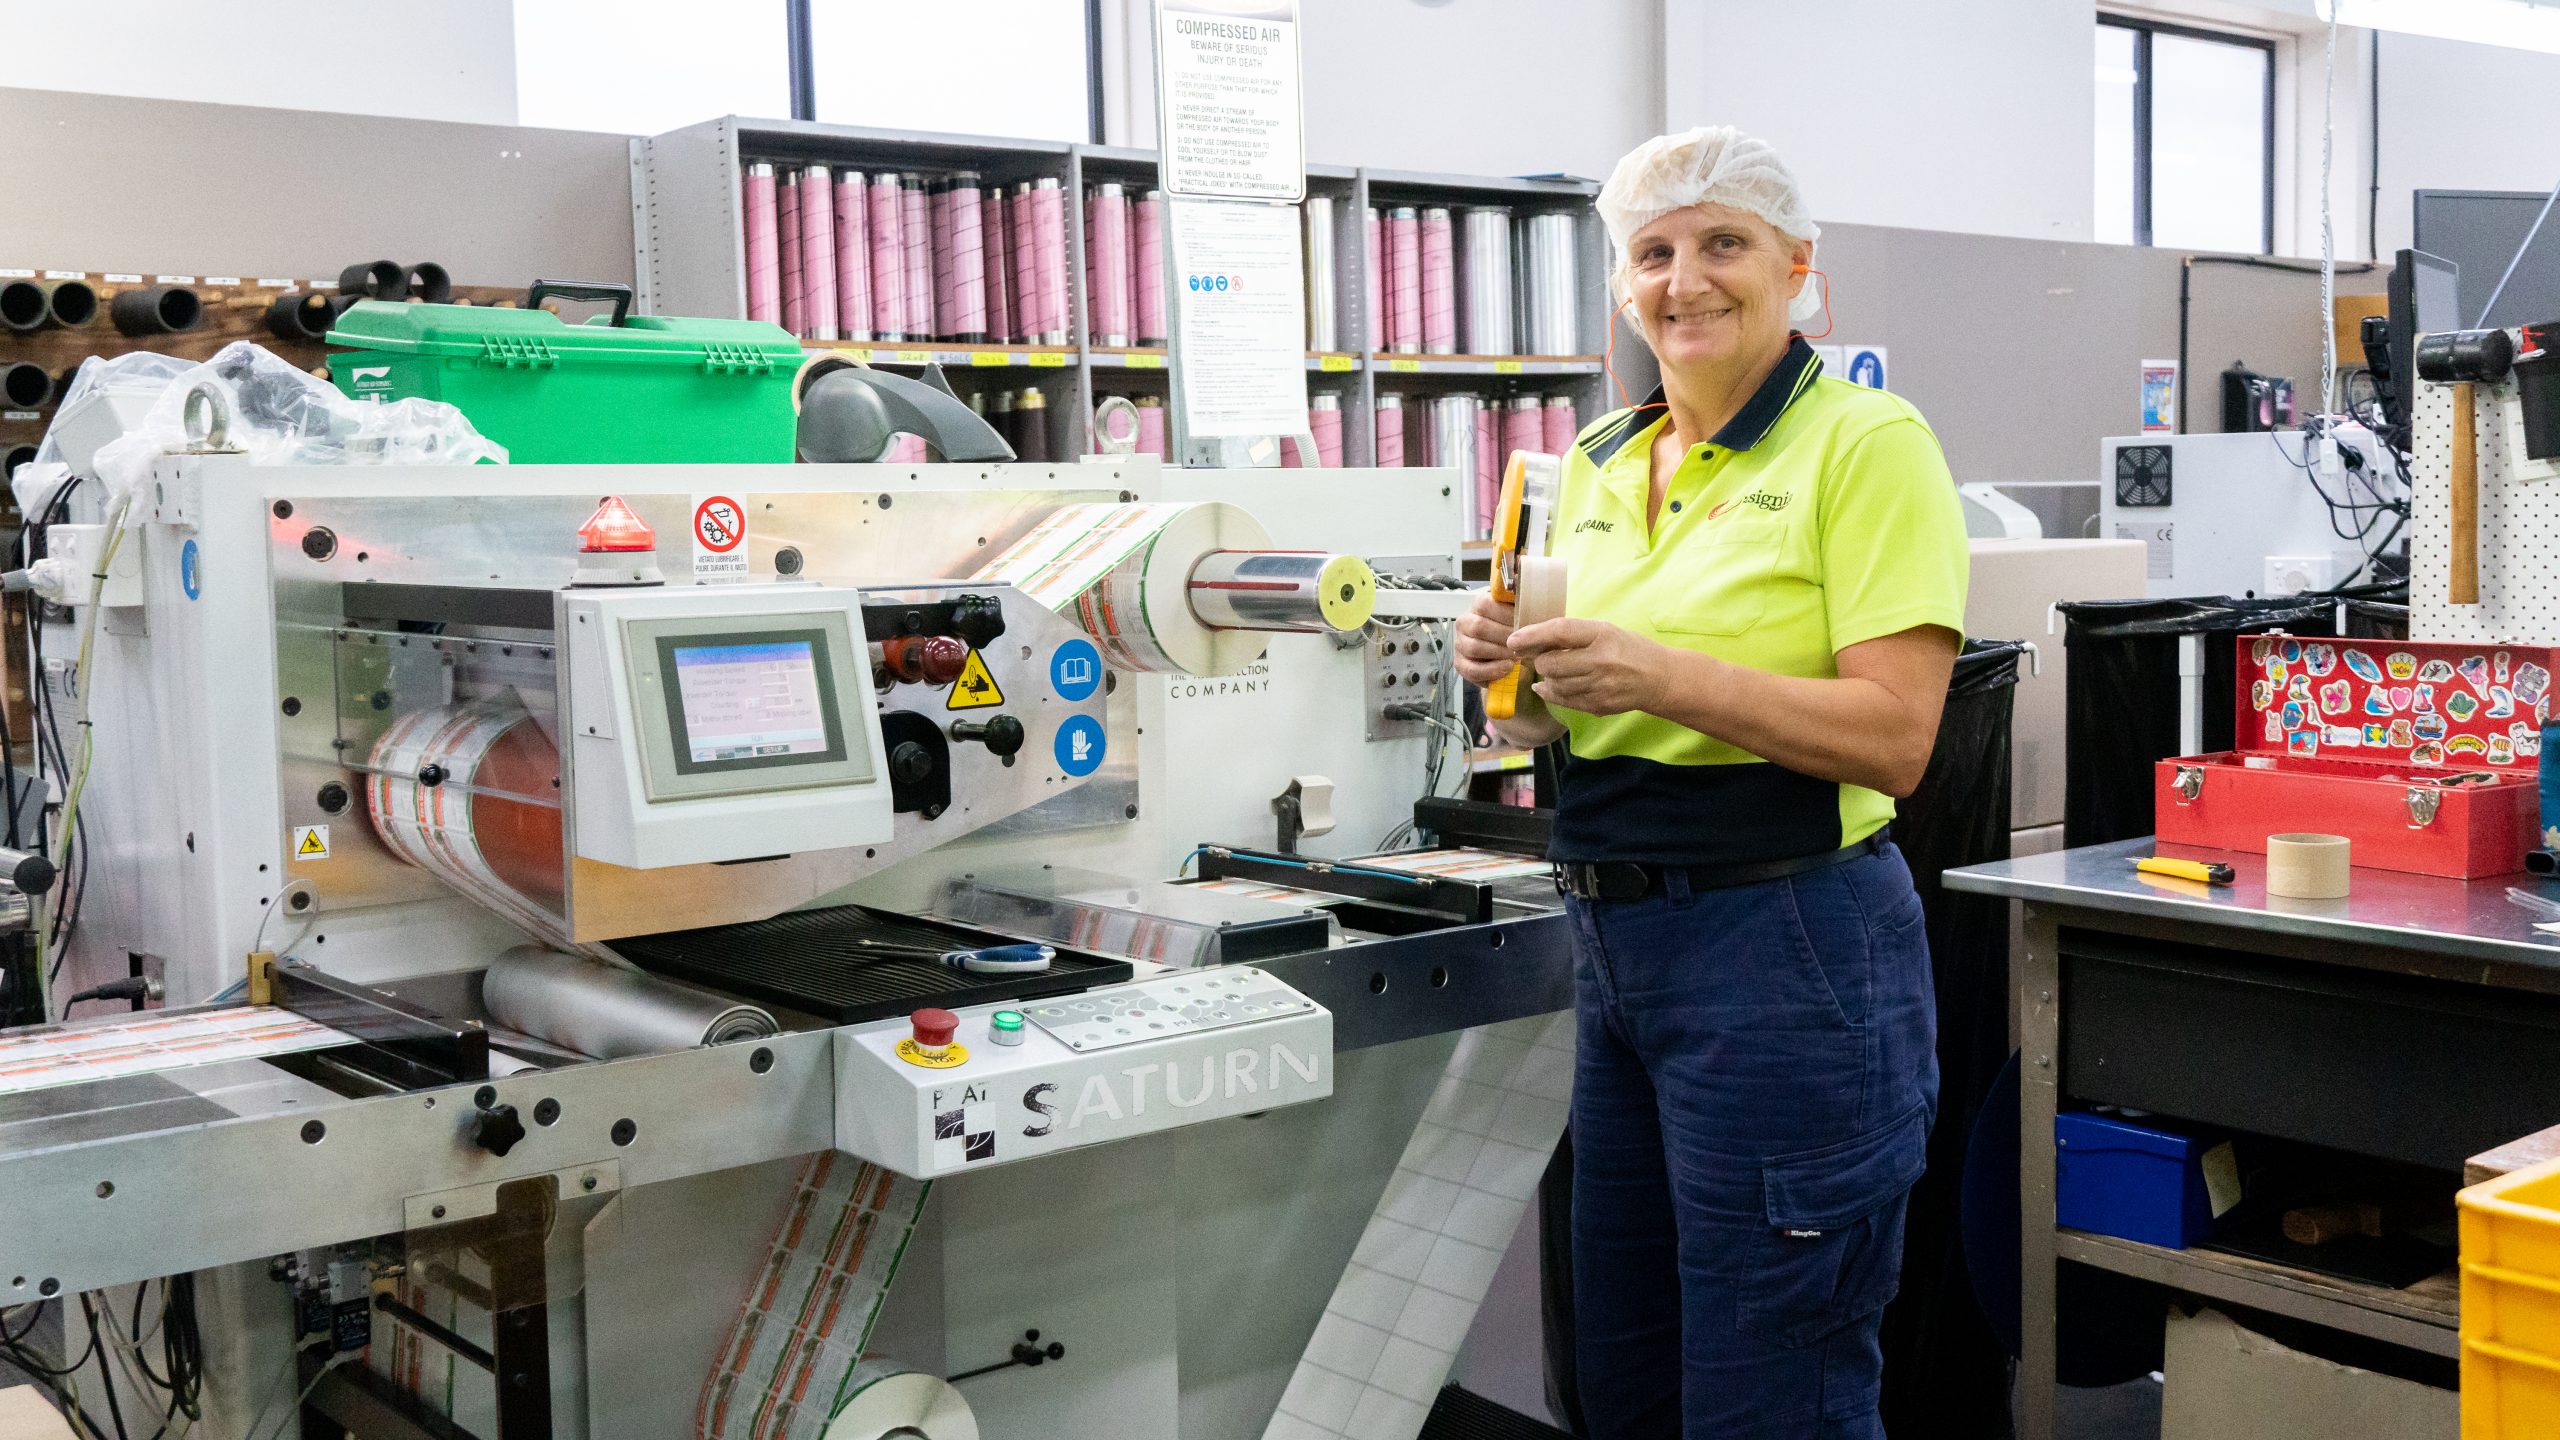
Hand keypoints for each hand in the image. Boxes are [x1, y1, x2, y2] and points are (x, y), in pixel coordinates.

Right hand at [1453, 593, 1520, 686]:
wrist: (1507, 654)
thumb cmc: (1514, 631)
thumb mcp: (1518, 614)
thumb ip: (1520, 603)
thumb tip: (1526, 589)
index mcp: (1478, 605)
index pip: (1485, 605)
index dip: (1507, 615)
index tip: (1526, 624)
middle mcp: (1465, 622)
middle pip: (1479, 627)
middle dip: (1505, 637)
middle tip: (1524, 644)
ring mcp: (1460, 644)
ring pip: (1474, 648)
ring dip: (1499, 653)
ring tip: (1517, 656)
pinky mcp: (1460, 664)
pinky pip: (1471, 669)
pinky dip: (1491, 670)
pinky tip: (1507, 668)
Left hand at [1512, 618, 1677, 715]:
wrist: (1659, 678)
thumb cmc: (1629, 649)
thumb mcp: (1605, 630)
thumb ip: (1573, 634)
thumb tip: (1533, 640)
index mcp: (1602, 635)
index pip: (1559, 631)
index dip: (1532, 635)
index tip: (1513, 640)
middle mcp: (1601, 661)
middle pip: (1550, 662)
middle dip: (1540, 660)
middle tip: (1543, 656)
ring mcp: (1599, 686)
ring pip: (1554, 683)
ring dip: (1548, 676)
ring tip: (1557, 669)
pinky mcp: (1597, 705)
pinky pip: (1562, 699)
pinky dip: (1551, 692)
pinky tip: (1550, 685)